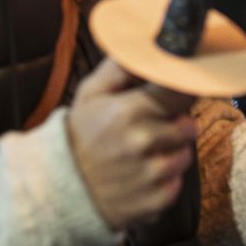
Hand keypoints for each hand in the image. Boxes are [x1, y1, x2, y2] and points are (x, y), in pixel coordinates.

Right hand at [65, 56, 197, 228]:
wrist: (56, 191)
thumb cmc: (79, 136)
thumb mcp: (90, 94)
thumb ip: (121, 67)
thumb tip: (148, 45)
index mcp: (129, 111)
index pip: (184, 92)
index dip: (187, 91)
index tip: (184, 91)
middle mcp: (143, 142)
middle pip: (188, 126)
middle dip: (174, 125)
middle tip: (149, 129)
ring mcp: (150, 175)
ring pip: (186, 155)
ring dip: (171, 153)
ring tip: (141, 154)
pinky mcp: (156, 200)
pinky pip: (178, 183)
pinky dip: (165, 180)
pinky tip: (140, 176)